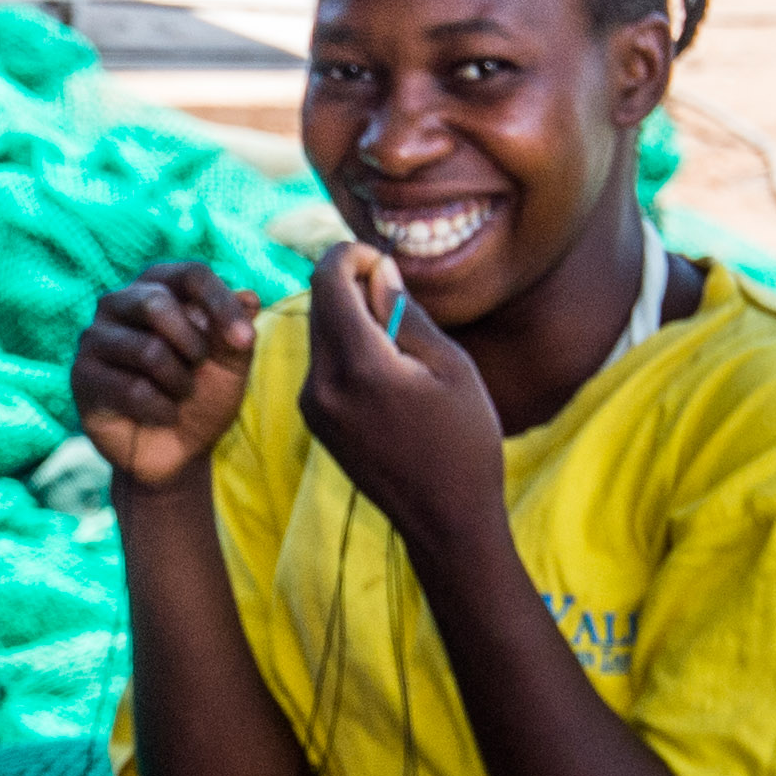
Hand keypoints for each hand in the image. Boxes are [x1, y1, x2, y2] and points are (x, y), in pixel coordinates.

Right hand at [72, 263, 260, 496]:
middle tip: (198, 369)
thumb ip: (237, 331)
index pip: (190, 275)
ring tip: (179, 395)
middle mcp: (119, 302)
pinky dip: (161, 409)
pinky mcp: (83, 376)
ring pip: (147, 350)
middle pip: (157, 303)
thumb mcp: (231, 364)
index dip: (220, 304)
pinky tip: (161, 414)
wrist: (177, 450)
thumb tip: (250, 297)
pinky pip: (131, 389)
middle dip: (192, 345)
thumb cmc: (203, 395)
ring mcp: (95, 338)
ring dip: (179, 383)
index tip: (245, 340)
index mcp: (158, 286)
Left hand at [298, 247, 509, 562]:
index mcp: (359, 366)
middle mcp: (322, 384)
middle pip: (319, 304)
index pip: (328, 281)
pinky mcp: (314, 421)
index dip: (349, 255)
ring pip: (319, 333)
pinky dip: (346, 347)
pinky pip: (321, 364)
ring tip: (398, 336)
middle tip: (393, 290)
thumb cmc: (463, 441)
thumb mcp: (450, 367)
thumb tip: (377, 270)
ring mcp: (312, 406)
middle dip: (349, 284)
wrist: (445, 520)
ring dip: (349, 317)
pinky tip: (386, 367)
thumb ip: (406, 314)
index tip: (379, 259)